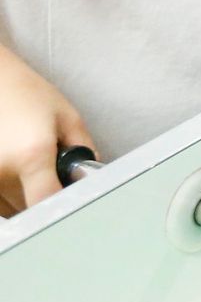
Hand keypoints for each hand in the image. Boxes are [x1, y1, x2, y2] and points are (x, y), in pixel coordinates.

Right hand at [0, 48, 92, 214]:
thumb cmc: (28, 94)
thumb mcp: (67, 116)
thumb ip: (84, 149)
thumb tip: (91, 176)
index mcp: (31, 154)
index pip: (47, 202)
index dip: (64, 205)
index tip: (75, 200)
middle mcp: (1, 173)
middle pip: (33, 206)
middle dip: (50, 193)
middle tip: (55, 170)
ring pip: (14, 208)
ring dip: (28, 195)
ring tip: (30, 163)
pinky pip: (0, 204)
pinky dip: (11, 194)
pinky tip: (17, 169)